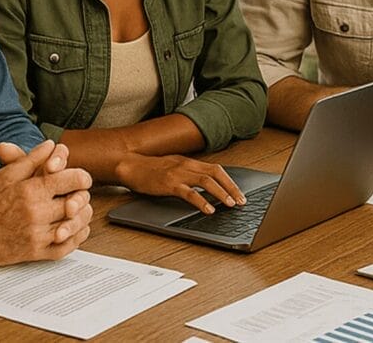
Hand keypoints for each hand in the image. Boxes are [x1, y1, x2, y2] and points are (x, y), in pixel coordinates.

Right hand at [0, 140, 93, 264]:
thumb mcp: (5, 175)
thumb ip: (31, 159)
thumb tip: (51, 145)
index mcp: (31, 190)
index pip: (72, 180)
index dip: (82, 177)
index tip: (81, 178)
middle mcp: (36, 213)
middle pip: (76, 202)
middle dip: (82, 196)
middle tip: (79, 193)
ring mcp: (36, 235)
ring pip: (74, 226)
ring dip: (81, 217)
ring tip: (78, 210)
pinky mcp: (34, 253)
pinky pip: (65, 248)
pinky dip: (75, 239)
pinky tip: (74, 230)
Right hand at [114, 153, 245, 213]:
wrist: (130, 165)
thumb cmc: (150, 168)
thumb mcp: (174, 167)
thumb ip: (189, 173)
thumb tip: (206, 185)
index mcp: (190, 162)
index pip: (217, 169)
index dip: (231, 181)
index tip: (240, 193)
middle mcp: (187, 165)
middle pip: (216, 174)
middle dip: (232, 188)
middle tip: (242, 201)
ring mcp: (178, 174)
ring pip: (206, 181)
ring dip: (221, 193)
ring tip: (231, 204)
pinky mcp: (169, 184)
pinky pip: (189, 193)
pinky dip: (201, 201)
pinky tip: (209, 209)